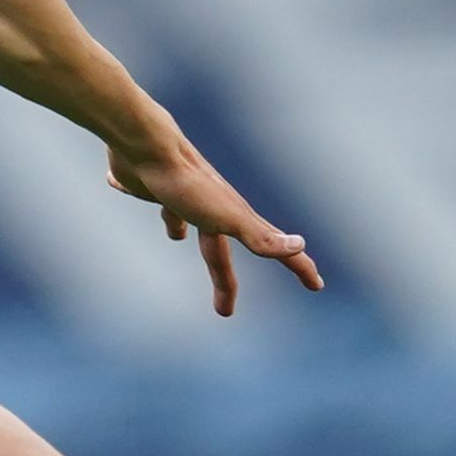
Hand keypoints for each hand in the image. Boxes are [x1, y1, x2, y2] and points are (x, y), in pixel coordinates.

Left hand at [109, 133, 319, 314]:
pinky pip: (153, 200)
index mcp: (231, 218)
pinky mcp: (149, 187)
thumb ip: (261, 236)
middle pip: (219, 253)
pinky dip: (153, 204)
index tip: (316, 285)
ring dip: (185, 233)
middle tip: (225, 311)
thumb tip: (299, 246)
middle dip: (224, 281)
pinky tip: (139, 202)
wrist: (145, 144)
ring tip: (178, 239)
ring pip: (185, 221)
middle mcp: (209, 209)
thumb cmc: (186, 184)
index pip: (270, 248)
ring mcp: (178, 197)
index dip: (296, 266)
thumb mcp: (227, 216)